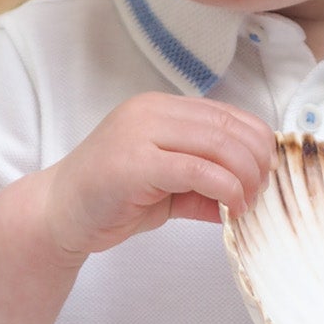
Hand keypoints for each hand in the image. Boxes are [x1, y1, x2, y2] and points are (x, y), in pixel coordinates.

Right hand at [38, 92, 275, 261]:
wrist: (57, 214)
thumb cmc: (110, 200)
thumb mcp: (169, 189)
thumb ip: (205, 186)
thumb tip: (250, 194)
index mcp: (160, 108)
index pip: (227, 115)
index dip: (257, 143)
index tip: (266, 175)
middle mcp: (151, 111)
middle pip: (228, 128)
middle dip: (257, 162)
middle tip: (262, 192)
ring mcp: (140, 133)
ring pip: (218, 144)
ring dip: (246, 177)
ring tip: (248, 204)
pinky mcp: (135, 162)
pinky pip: (197, 170)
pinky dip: (226, 188)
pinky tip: (232, 207)